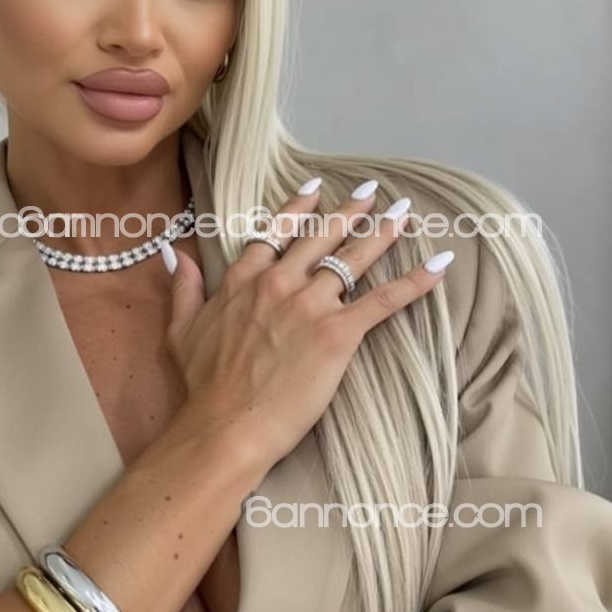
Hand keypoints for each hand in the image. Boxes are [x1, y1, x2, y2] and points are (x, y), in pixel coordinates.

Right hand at [160, 177, 453, 476]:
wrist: (226, 423)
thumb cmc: (204, 384)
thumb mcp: (181, 329)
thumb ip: (184, 287)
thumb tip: (172, 254)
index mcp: (244, 281)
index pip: (275, 234)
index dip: (297, 208)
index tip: (314, 188)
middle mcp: (279, 283)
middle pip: (320, 237)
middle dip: (349, 210)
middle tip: (372, 190)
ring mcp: (310, 305)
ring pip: (353, 258)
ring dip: (382, 232)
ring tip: (404, 211)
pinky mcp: (338, 333)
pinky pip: (383, 300)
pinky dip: (414, 282)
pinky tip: (438, 264)